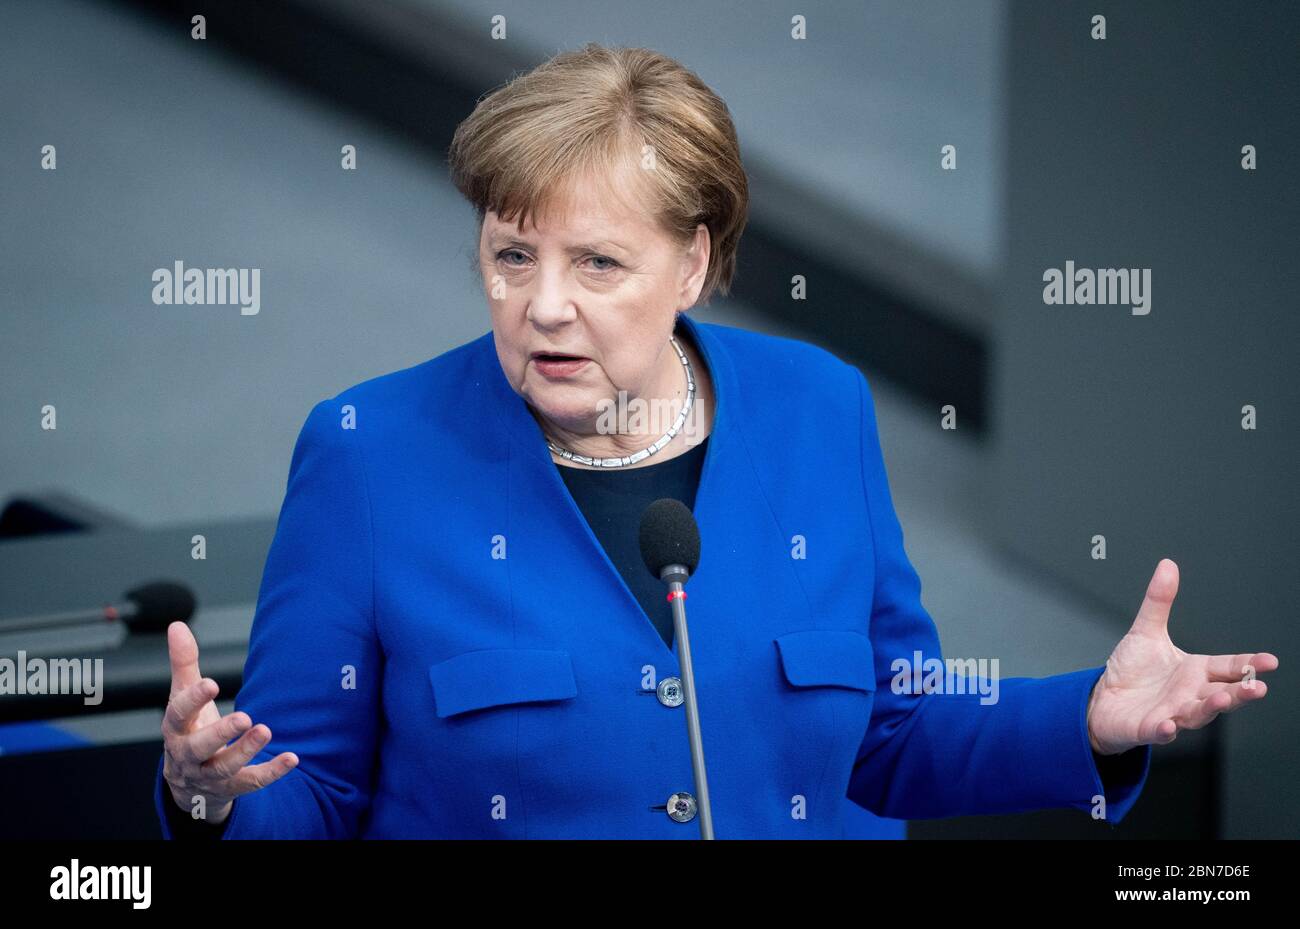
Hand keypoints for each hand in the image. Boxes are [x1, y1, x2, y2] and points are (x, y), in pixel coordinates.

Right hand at [161, 621, 297, 823]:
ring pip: (224, 768)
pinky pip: (250, 783)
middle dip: (220, 733)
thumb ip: (183, 663)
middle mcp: (188, 755)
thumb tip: (177, 625)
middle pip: (198, 747)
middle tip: (245, 717)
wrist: (187, 784)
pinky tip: (292, 758)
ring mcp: (208, 775)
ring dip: (246, 751)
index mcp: (175, 728)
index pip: (178, 714)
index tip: (212, 684)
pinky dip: (272, 772)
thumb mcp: (182, 697)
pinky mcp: (231, 788)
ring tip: (266, 730)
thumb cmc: (188, 730)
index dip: (193, 700)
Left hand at [1086, 559, 1277, 755]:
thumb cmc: (1131, 671)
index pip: (1228, 667)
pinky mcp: (1147, 728)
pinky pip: (1159, 731)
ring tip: (1222, 700)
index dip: (1249, 665)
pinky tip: (1168, 726)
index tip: (1270, 661)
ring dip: (1210, 708)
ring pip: (1197, 714)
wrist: (1103, 700)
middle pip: (1222, 694)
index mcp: (1195, 672)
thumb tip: (1168, 565)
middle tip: (1258, 688)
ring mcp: (1171, 714)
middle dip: (1240, 692)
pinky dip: (1164, 730)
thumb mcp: (1146, 632)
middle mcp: (1189, 695)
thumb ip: (1159, 602)